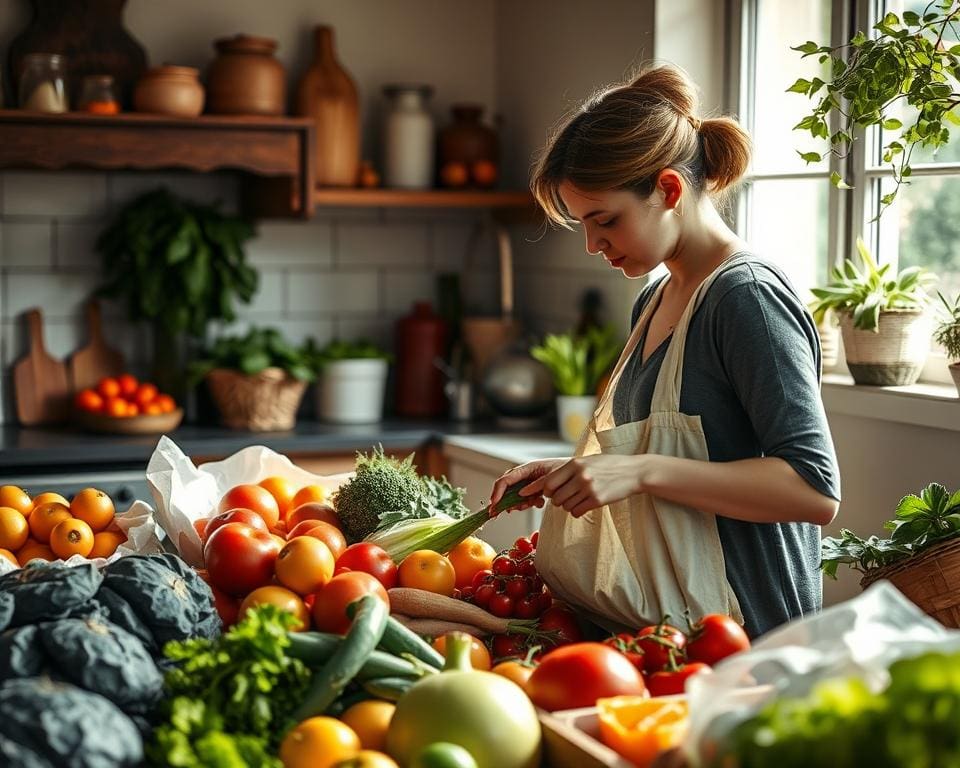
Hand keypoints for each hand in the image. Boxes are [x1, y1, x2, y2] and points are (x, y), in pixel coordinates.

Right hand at [489, 458, 568, 512]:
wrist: (576, 474)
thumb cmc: (565, 470)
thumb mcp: (552, 476)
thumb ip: (536, 484)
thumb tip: (521, 493)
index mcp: (527, 468)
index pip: (506, 479)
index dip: (498, 492)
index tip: (494, 504)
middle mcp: (524, 475)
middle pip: (506, 489)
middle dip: (505, 501)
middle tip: (501, 512)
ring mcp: (527, 484)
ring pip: (514, 497)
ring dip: (520, 504)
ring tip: (534, 502)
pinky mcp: (532, 491)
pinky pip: (524, 500)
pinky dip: (528, 504)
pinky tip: (539, 503)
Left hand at [521, 454, 643, 516]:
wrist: (634, 472)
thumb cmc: (609, 466)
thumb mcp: (587, 461)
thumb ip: (569, 470)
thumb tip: (546, 484)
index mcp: (575, 464)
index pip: (548, 481)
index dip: (542, 490)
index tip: (538, 493)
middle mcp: (580, 475)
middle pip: (554, 496)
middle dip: (556, 500)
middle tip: (564, 497)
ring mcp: (588, 488)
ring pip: (565, 505)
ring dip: (568, 505)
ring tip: (578, 498)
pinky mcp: (597, 500)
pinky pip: (576, 512)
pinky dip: (577, 511)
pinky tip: (585, 504)